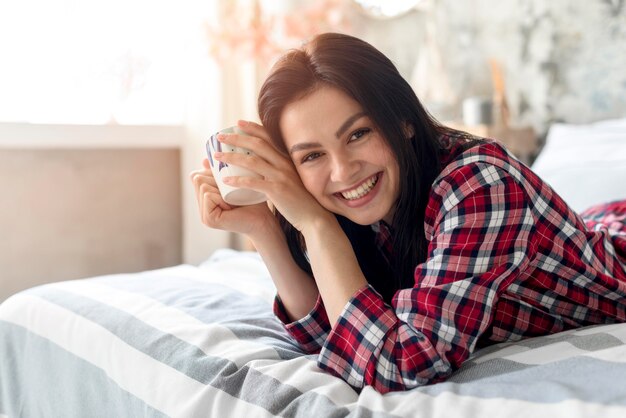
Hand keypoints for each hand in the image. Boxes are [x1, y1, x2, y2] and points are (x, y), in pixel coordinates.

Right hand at [189, 158, 275, 239]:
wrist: (263, 217)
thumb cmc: (252, 199)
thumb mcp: (233, 181)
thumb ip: (218, 172)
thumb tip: (204, 159)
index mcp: (204, 198)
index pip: (196, 175)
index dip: (210, 173)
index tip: (227, 182)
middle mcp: (201, 208)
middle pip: (197, 178)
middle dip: (215, 180)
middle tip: (230, 193)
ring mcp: (204, 215)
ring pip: (202, 185)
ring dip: (219, 188)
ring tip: (231, 200)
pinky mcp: (209, 220)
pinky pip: (208, 195)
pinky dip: (220, 197)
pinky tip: (231, 206)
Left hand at [214, 120, 332, 231]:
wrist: (314, 217)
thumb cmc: (301, 200)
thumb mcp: (292, 178)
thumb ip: (280, 170)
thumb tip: (264, 165)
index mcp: (287, 159)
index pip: (268, 137)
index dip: (252, 128)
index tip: (237, 123)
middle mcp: (284, 164)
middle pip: (257, 145)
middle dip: (236, 138)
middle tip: (219, 137)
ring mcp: (281, 176)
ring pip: (252, 161)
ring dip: (232, 157)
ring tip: (217, 157)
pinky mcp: (277, 190)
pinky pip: (253, 182)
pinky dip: (238, 180)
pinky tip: (226, 180)